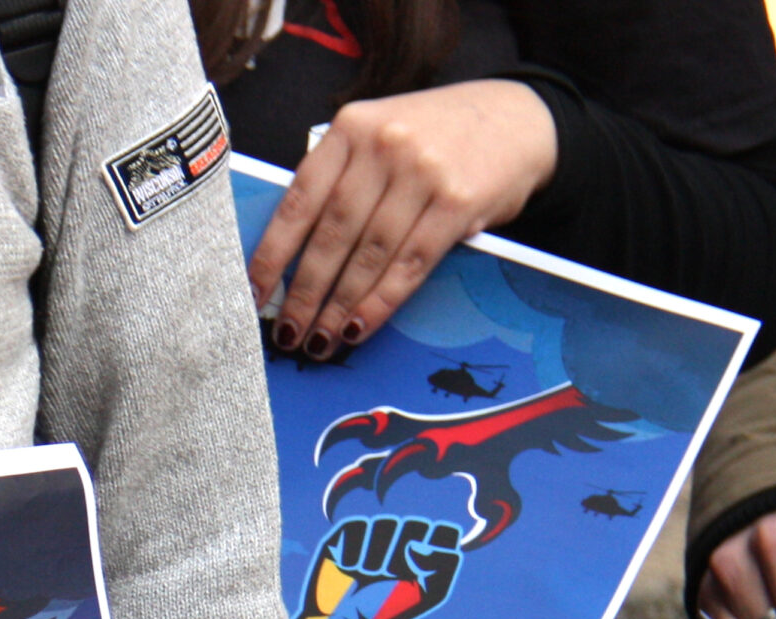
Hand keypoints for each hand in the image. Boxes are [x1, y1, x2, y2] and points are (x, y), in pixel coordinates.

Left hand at [253, 80, 557, 359]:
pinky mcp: (457, 201)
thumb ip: (342, 178)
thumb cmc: (437, 137)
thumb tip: (295, 257)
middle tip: (288, 332)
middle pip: (331, 234)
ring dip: (340, 306)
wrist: (520, 120)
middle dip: (305, 292)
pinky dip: (381, 301)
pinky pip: (409, 263)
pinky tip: (360, 327)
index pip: (299, 200)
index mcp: (351, 128)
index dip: (273, 253)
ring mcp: (422, 172)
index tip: (255, 294)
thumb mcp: (381, 136)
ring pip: (368, 254)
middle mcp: (383, 145)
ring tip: (320, 340)